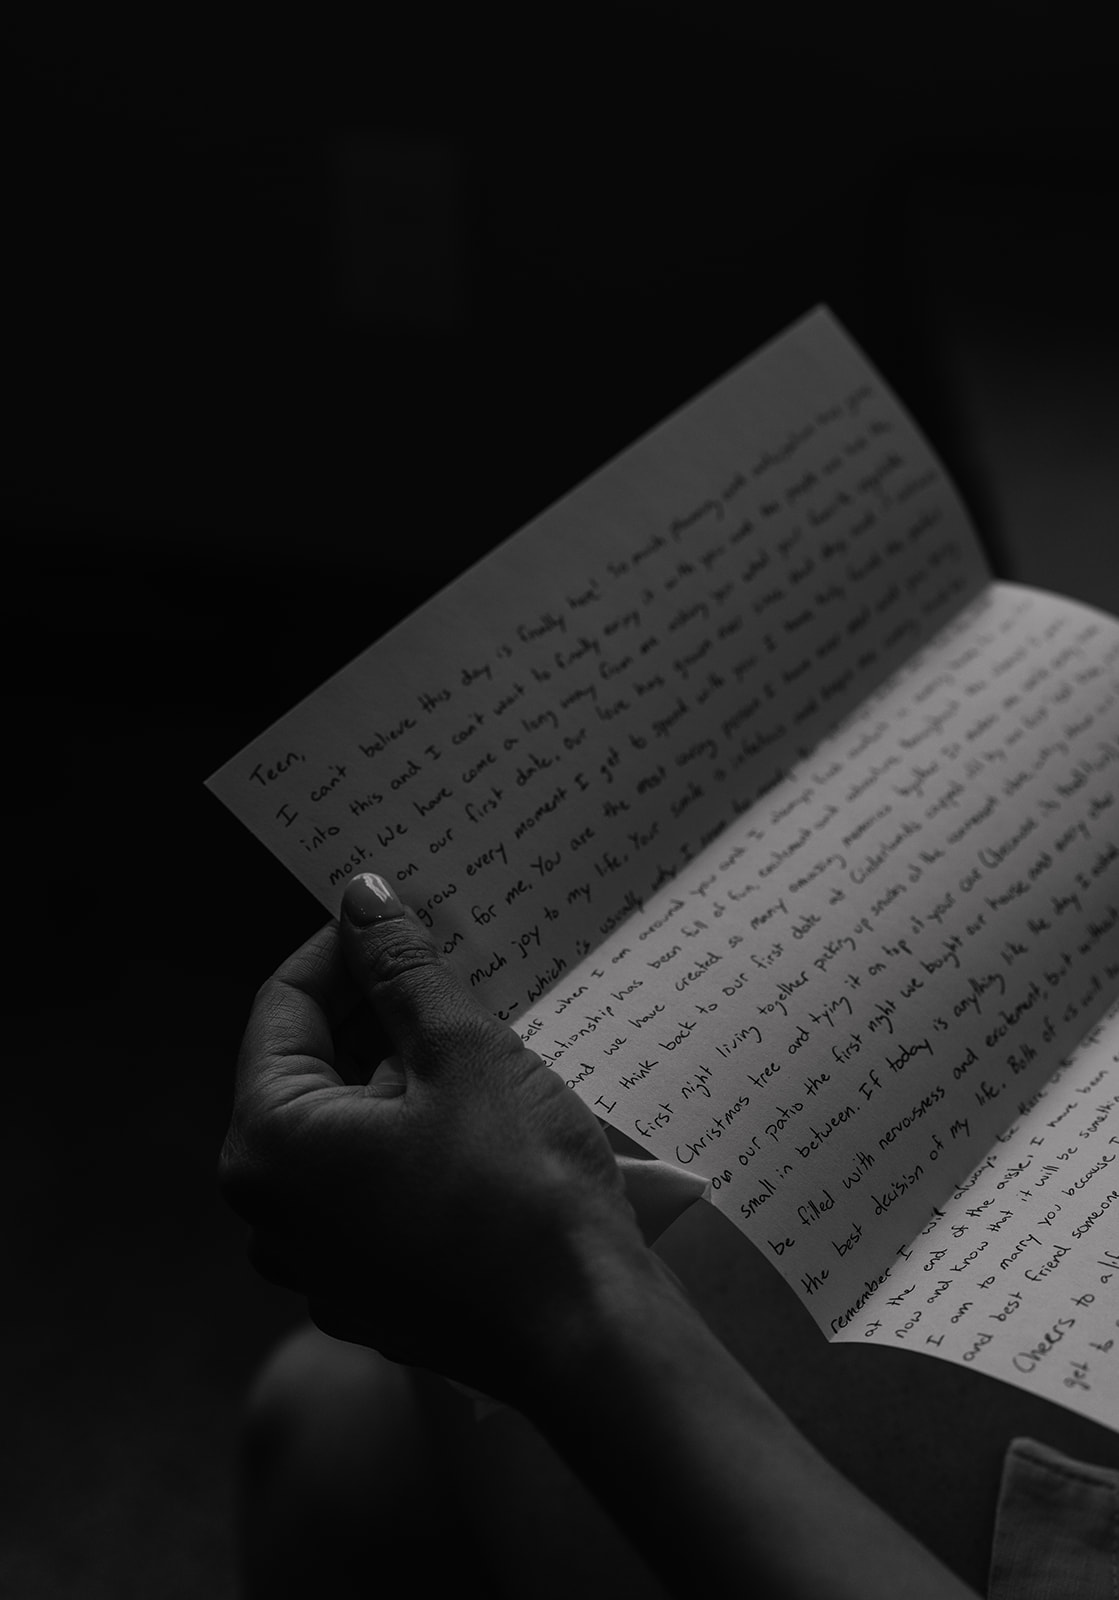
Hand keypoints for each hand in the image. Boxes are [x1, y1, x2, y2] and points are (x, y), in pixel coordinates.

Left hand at [219, 873, 650, 1404]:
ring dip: (403, 1074)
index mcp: (270, 1146)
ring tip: (477, 1036)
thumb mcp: (464, 1052)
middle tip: (450, 963)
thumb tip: (362, 897)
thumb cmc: (521, 1192)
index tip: (404, 911)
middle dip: (379, 1010)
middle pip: (312, 1069)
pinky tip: (483, 1118)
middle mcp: (273, 1213)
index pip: (284, 1006)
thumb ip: (402, 967)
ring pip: (349, 1130)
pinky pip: (376, 1187)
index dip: (345, 947)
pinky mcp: (373, 1291)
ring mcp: (321, 1262)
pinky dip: (415, 1139)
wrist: (588, 1337)